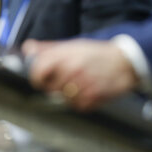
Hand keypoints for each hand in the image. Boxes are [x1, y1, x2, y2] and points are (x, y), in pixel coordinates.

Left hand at [22, 38, 137, 110]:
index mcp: (65, 56)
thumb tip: (27, 47)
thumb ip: (48, 48)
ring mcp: (81, 86)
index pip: (38, 70)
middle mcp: (72, 71)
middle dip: (53, 85)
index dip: (37, 76)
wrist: (124, 63)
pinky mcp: (91, 99)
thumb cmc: (97, 53)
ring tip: (79, 83)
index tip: (40, 77)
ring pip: (61, 98)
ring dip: (66, 93)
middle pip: (48, 88)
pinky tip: (87, 89)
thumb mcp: (72, 45)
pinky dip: (78, 100)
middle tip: (65, 78)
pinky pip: (75, 106)